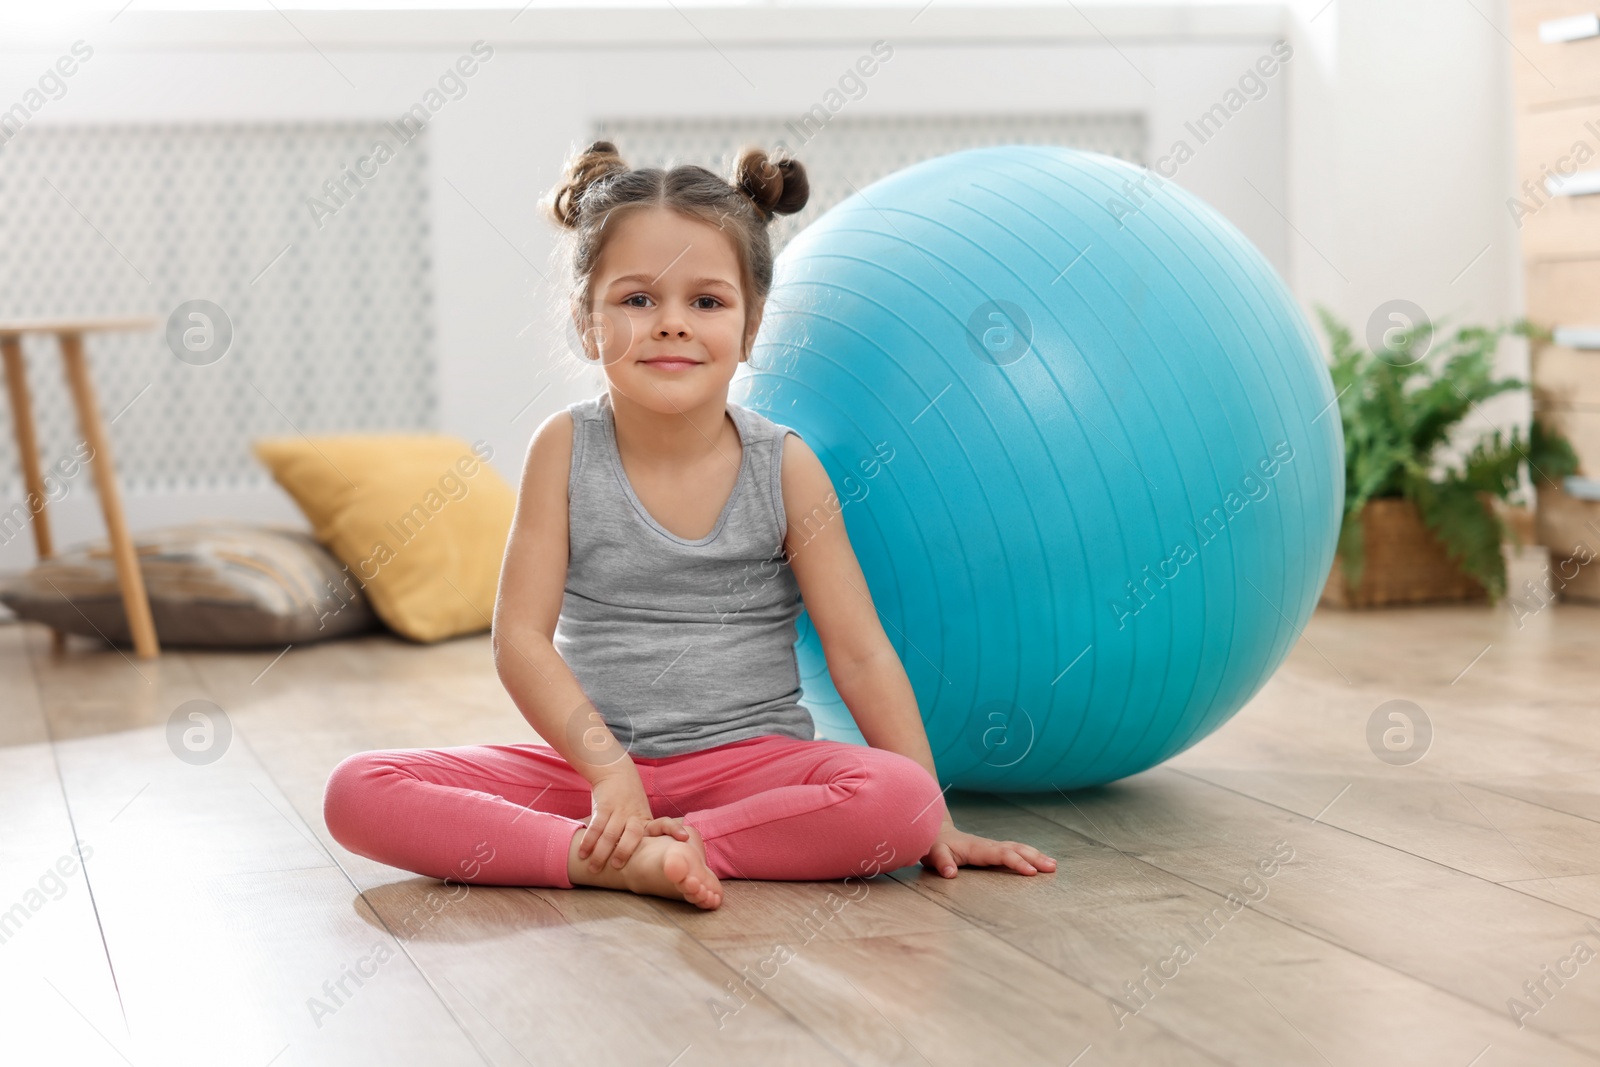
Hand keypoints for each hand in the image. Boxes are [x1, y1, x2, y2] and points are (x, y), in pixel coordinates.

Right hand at [576, 769, 689, 873]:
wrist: (615, 772)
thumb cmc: (629, 800)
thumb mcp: (641, 814)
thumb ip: (643, 834)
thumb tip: (649, 861)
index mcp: (646, 819)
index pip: (663, 824)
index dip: (674, 830)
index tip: (684, 837)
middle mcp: (634, 816)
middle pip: (633, 835)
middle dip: (624, 852)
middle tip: (616, 867)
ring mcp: (619, 811)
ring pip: (610, 834)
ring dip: (600, 852)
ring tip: (593, 868)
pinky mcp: (604, 807)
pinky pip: (595, 826)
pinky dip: (588, 840)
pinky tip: (582, 853)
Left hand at [920, 822, 1057, 877]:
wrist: (933, 832)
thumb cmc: (934, 845)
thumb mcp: (933, 853)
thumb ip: (942, 862)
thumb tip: (950, 874)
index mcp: (977, 848)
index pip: (1001, 854)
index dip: (1016, 862)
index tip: (1031, 872)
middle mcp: (987, 845)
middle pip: (1015, 849)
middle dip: (1034, 857)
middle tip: (1052, 868)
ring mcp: (991, 846)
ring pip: (1017, 848)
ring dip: (1035, 855)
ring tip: (1053, 865)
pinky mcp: (991, 850)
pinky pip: (1013, 850)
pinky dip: (1028, 854)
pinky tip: (1039, 860)